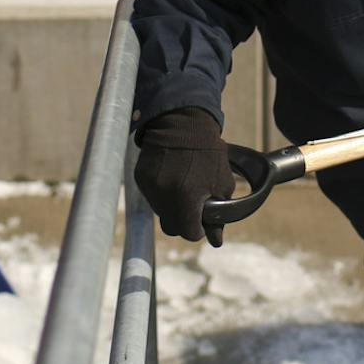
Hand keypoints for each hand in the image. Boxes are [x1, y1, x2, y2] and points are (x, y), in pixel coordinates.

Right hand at [133, 107, 235, 242]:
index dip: (199, 228)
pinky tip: (172, 176)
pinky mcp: (141, 179)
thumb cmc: (208, 153)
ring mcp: (150, 188)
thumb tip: (216, 241)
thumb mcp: (221, 183)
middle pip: (172, 228)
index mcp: (186, 200)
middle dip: (184, 221)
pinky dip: (162, 193)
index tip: (203, 218)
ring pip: (161, 213)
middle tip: (193, 204)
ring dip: (172, 207)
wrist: (183, 123)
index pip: (189, 233)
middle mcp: (164, 197)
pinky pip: (152, 197)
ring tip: (183, 185)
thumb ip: (219, 215)